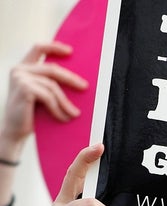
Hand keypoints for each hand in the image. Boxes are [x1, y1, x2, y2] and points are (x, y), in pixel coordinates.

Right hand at [1, 41, 86, 160]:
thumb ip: (50, 83)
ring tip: (75, 114)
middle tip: (85, 88)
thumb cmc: (31, 113)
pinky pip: (48, 97)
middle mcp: (19, 70)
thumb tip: (78, 80)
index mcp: (23, 68)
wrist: (15, 131)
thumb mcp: (41, 94)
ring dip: (66, 102)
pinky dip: (58, 109)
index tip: (71, 51)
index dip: (55, 47)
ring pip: (52, 86)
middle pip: (52, 69)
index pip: (38, 49)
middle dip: (71, 78)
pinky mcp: (24, 89)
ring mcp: (20, 78)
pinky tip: (63, 118)